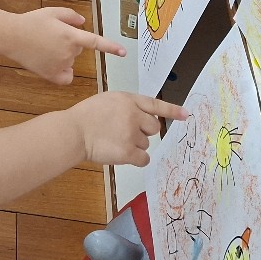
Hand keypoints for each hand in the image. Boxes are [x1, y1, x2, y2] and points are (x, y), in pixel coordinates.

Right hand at [7, 8, 127, 84]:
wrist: (11, 36)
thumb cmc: (31, 22)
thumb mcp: (52, 12)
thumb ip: (70, 16)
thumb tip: (82, 22)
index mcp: (71, 36)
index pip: (96, 42)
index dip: (111, 47)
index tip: (123, 52)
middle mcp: (68, 52)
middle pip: (78, 49)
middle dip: (70, 43)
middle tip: (51, 36)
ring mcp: (60, 65)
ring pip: (70, 61)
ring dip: (63, 56)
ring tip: (44, 47)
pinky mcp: (51, 75)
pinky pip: (65, 76)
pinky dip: (63, 72)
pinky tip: (53, 65)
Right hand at [73, 92, 187, 166]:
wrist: (74, 131)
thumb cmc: (87, 116)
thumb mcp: (108, 101)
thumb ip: (127, 106)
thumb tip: (142, 117)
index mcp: (128, 100)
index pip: (155, 104)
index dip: (172, 110)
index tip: (186, 115)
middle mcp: (134, 115)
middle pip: (154, 128)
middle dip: (144, 132)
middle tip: (127, 133)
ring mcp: (132, 134)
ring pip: (146, 145)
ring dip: (135, 146)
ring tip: (115, 141)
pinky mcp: (128, 152)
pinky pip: (143, 159)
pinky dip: (136, 160)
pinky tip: (122, 155)